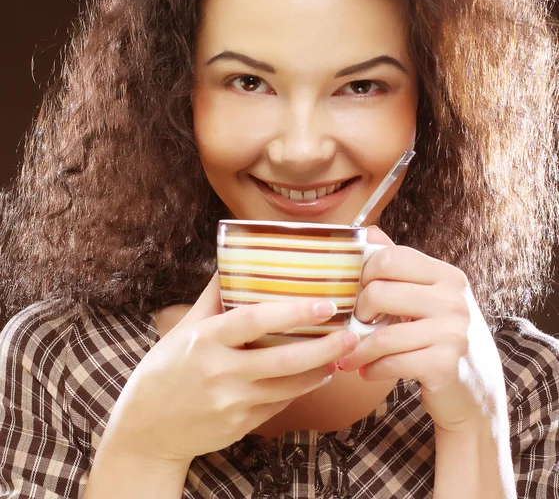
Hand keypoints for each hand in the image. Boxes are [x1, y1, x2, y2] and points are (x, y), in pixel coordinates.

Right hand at [105, 274, 358, 463]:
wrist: (145, 429)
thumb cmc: (164, 370)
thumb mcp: (184, 329)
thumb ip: (212, 297)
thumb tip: (233, 261)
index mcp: (205, 340)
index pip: (255, 321)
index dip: (293, 312)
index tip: (325, 305)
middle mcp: (220, 372)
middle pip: (282, 360)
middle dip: (323, 348)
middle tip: (350, 335)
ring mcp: (231, 403)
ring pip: (288, 387)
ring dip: (319, 371)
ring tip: (341, 354)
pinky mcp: (240, 425)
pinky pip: (278, 405)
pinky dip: (300, 390)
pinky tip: (315, 376)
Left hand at [337, 227, 507, 432]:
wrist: (476, 390)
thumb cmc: (442, 336)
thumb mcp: (429, 296)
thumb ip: (400, 265)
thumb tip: (369, 232)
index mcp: (447, 275)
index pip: (391, 257)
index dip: (365, 274)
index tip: (359, 292)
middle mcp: (453, 299)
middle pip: (378, 292)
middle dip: (358, 313)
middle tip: (356, 325)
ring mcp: (452, 332)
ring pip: (381, 335)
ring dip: (358, 349)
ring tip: (350, 355)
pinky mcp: (445, 365)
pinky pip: (391, 362)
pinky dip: (372, 369)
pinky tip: (368, 371)